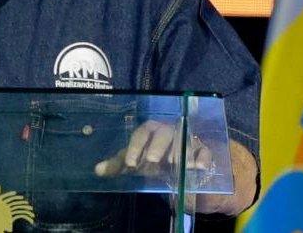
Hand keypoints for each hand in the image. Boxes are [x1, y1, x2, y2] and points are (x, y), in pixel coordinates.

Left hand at [93, 120, 210, 177]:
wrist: (181, 167)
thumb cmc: (154, 160)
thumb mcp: (137, 163)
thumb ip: (118, 165)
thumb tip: (97, 170)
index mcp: (151, 131)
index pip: (142, 132)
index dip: (135, 146)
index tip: (130, 163)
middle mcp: (169, 131)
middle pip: (164, 133)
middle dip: (157, 146)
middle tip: (152, 160)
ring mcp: (187, 140)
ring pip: (185, 140)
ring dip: (180, 151)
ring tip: (175, 164)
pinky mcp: (203, 151)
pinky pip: (205, 151)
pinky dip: (203, 158)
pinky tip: (198, 167)